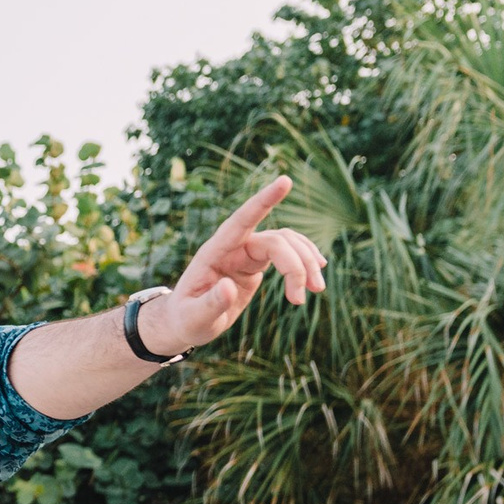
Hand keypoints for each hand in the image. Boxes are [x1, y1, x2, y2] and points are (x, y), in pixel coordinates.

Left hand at [146, 175, 327, 355]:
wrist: (186, 322)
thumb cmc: (186, 320)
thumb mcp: (194, 318)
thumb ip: (210, 304)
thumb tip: (229, 288)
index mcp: (214, 253)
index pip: (241, 220)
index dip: (263, 201)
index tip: (285, 181)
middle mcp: (232, 247)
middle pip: (276, 241)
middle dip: (296, 265)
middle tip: (300, 300)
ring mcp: (245, 252)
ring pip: (286, 243)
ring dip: (306, 263)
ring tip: (317, 290)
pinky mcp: (255, 262)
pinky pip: (287, 251)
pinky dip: (303, 261)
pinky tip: (315, 274)